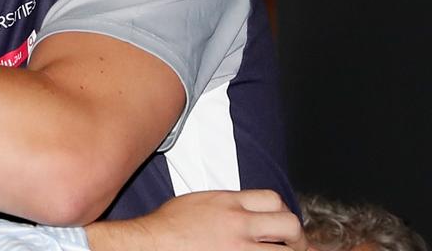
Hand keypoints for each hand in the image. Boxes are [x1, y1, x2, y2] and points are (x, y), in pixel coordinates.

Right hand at [85, 190, 311, 250]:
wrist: (149, 244)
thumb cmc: (167, 227)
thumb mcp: (199, 202)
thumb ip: (229, 205)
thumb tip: (252, 214)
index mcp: (228, 204)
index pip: (273, 200)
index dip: (282, 213)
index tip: (281, 225)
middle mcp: (238, 225)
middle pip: (289, 225)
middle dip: (297, 238)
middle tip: (294, 246)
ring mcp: (238, 249)